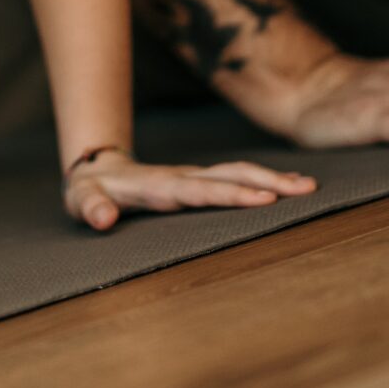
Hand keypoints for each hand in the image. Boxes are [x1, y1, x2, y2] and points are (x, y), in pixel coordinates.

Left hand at [62, 150, 315, 230]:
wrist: (95, 168)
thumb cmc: (88, 191)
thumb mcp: (79, 200)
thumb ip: (90, 208)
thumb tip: (102, 219)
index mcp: (159, 186)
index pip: (199, 191)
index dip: (230, 195)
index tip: (263, 198)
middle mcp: (182, 178)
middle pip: (229, 176)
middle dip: (266, 181)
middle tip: (304, 190)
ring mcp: (193, 177)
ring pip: (237, 172)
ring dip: (272, 177)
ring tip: (308, 187)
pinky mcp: (200, 181)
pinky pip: (235, 177)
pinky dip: (264, 178)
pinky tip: (290, 185)